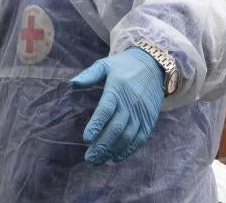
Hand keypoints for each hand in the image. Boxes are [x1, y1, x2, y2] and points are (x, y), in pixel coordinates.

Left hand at [70, 47, 164, 164]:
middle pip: (116, 127)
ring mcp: (141, 112)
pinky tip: (116, 157)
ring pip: (128, 136)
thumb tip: (72, 83)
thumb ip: (89, 75)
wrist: (154, 65)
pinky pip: (140, 138)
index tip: (86, 138)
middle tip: (89, 159)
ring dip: (113, 150)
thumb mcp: (105, 65)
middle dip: (102, 145)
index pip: (106, 109)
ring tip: (99, 160)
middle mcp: (130, 103)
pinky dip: (129, 150)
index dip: (96, 125)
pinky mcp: (149, 119)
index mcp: (117, 89)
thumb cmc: (123, 66)